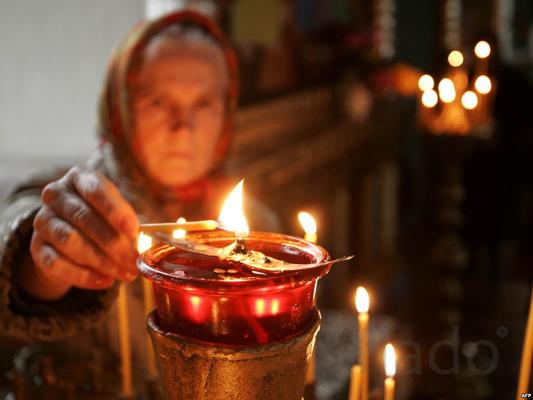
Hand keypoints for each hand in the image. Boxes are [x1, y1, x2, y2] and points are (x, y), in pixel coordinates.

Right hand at [26, 167, 138, 297]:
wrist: (69, 236)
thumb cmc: (102, 218)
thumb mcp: (117, 213)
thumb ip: (128, 225)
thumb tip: (145, 244)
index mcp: (80, 178)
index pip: (96, 191)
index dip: (116, 211)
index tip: (134, 231)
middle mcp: (57, 195)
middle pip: (84, 218)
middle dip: (113, 243)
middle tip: (134, 260)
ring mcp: (43, 220)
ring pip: (70, 241)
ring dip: (101, 260)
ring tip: (124, 273)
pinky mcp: (37, 247)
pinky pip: (58, 264)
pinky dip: (84, 275)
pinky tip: (105, 280)